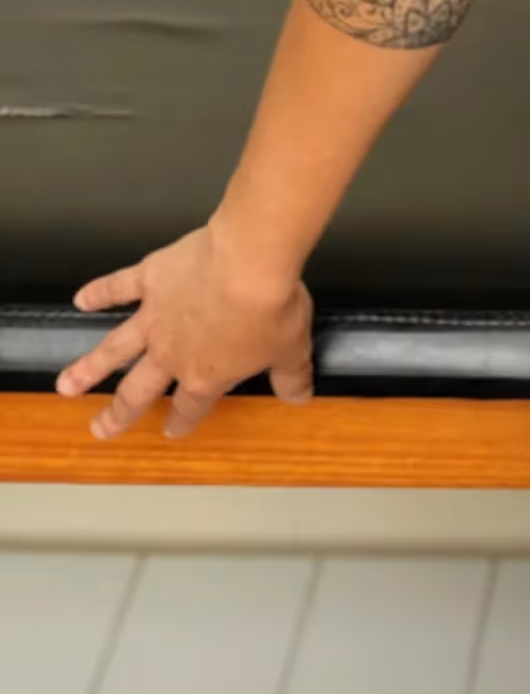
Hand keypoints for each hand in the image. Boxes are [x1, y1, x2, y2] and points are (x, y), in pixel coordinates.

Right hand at [54, 222, 315, 442]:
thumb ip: (290, 376)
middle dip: (119, 412)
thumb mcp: (291, 349)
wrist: (249, 262)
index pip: (191, 407)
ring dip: (89, 367)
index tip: (171, 431)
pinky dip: (99, 292)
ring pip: (115, 348)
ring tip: (66, 385)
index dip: (182, 421)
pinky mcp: (151, 278)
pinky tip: (81, 299)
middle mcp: (171, 352)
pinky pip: (119, 287)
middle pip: (139, 389)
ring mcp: (156, 316)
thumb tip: (299, 397)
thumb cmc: (270, 309)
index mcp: (205, 374)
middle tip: (98, 429)